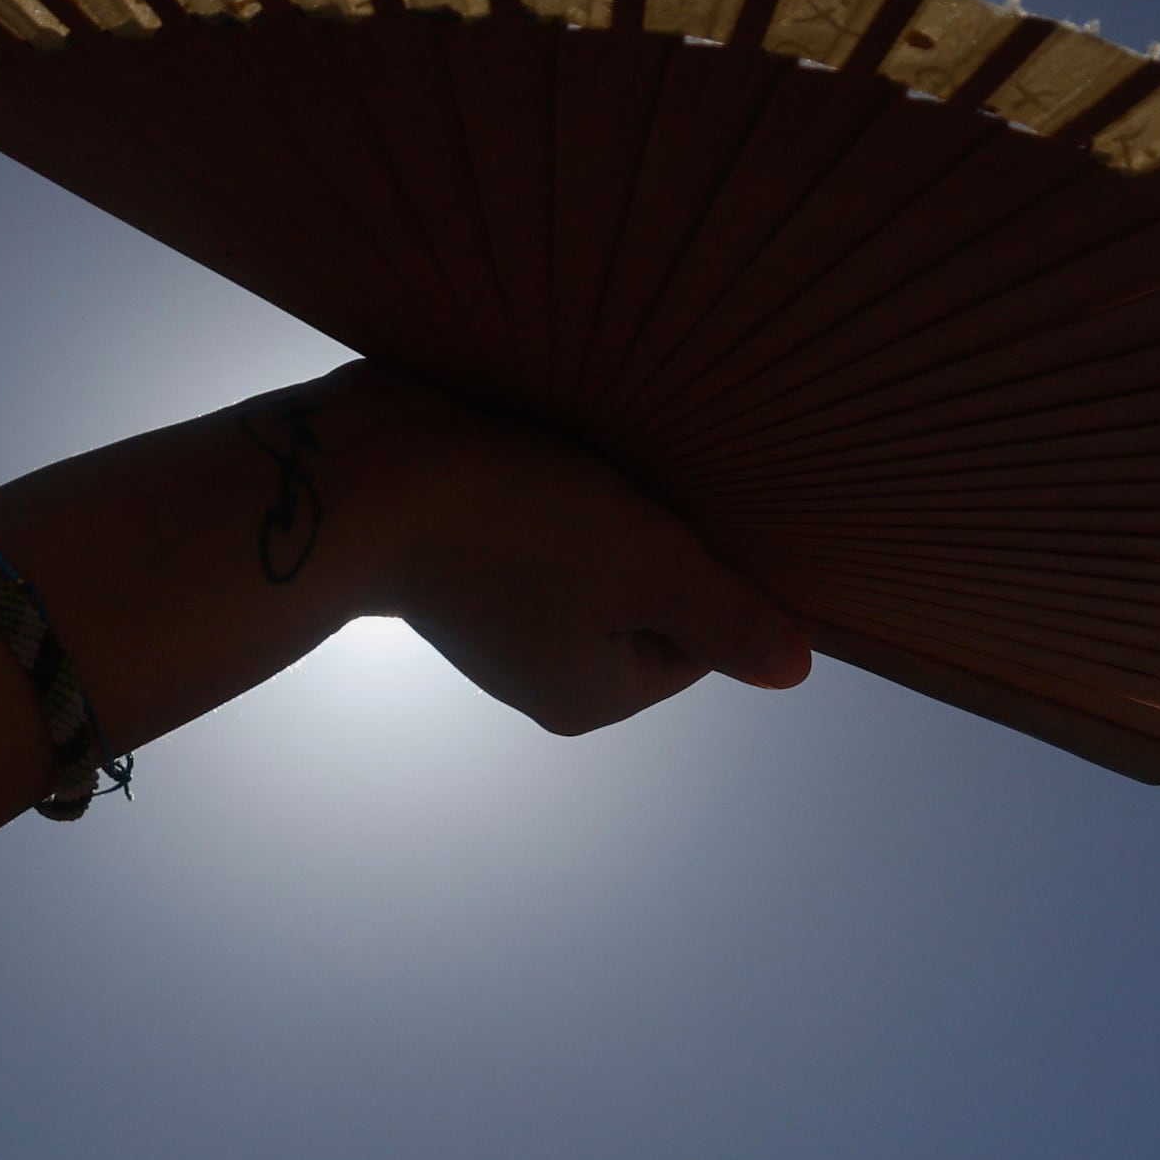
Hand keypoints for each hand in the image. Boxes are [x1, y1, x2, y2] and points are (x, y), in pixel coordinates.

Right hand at [304, 364, 821, 733]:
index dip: (703, 569)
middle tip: (632, 483)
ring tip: (580, 468)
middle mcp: (538, 672)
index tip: (677, 514)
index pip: (699, 638)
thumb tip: (794, 670)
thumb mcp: (651, 569)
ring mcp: (492, 616)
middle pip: (644, 598)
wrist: (365, 471)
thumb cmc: (517, 527)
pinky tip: (534, 463)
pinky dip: (546, 493)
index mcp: (590, 696)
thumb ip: (729, 620)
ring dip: (600, 507)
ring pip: (591, 557)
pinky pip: (535, 528)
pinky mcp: (460, 557)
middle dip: (651, 537)